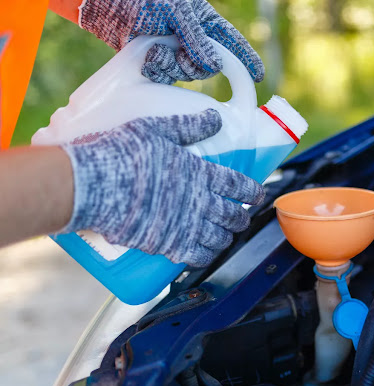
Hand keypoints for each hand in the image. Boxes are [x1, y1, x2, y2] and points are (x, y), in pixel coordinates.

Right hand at [60, 110, 263, 266]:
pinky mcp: (166, 245)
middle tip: (241, 218)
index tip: (258, 194)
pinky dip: (204, 256)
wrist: (93, 185)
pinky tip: (204, 253)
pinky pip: (195, 257)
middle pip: (232, 215)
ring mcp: (184, 226)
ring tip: (225, 236)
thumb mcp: (157, 129)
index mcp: (200, 173)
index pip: (238, 184)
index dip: (252, 191)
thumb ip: (188, 126)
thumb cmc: (122, 152)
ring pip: (218, 239)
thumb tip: (215, 118)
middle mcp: (198, 202)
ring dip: (225, 238)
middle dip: (241, 218)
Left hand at [79, 0, 263, 83]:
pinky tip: (148, 60)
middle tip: (178, 55)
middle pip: (207, 67)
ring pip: (186, 75)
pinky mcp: (157, 62)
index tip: (258, 76)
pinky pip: (167, 78)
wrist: (106, 5)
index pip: (232, 43)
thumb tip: (215, 68)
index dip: (246, 59)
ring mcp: (174, 52)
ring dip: (171, 68)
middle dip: (194, 65)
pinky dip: (158, 71)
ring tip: (155, 52)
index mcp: (204, 22)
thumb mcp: (176, 12)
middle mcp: (192, 39)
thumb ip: (197, 40)